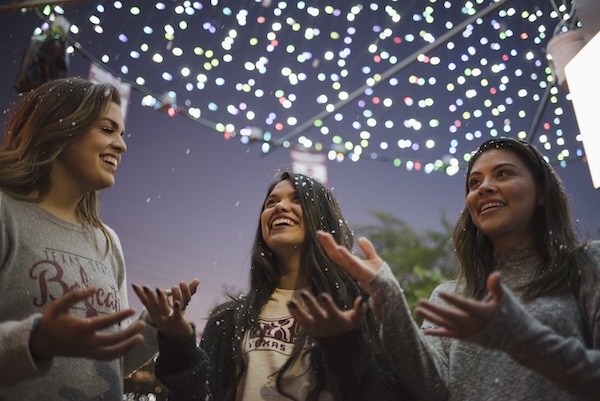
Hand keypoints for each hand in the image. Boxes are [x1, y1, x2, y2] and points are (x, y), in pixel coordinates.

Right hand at [30, 287, 144, 360]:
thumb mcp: (59, 305)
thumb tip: (94, 288)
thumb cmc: (51, 321)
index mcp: (80, 329)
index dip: (119, 316)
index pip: (104, 323)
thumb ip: (75, 295)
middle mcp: (86, 342)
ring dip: (127, 347)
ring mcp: (87, 351)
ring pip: (111, 354)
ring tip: (140, 338)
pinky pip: (106, 357)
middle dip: (129, 333)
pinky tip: (129, 344)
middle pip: (112, 340)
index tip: (132, 309)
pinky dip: (119, 353)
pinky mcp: (88, 355)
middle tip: (142, 324)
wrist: (42, 342)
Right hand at [132, 279, 198, 339]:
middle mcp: (158, 316)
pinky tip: (177, 302)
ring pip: (164, 309)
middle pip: (153, 305)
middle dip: (149, 295)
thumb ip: (153, 300)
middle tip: (145, 286)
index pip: (146, 302)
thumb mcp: (158, 311)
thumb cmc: (167, 321)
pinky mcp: (178, 321)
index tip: (134, 285)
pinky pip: (177, 314)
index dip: (140, 294)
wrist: (178, 337)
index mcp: (153, 313)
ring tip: (159, 290)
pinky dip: (177, 309)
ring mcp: (167, 319)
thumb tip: (144, 287)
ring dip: (161, 299)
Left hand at [288, 291, 365, 337]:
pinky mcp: (309, 329)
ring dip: (298, 310)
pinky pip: (300, 322)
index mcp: (336, 320)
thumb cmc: (349, 328)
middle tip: (303, 293)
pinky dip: (294, 314)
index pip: (331, 311)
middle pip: (316, 313)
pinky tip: (289, 304)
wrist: (340, 347)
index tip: (323, 296)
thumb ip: (360, 309)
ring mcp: (315, 328)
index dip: (327, 304)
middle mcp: (324, 324)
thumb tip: (361, 299)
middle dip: (310, 304)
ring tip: (291, 301)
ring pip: (305, 319)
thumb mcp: (357, 320)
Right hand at [317, 230, 381, 282]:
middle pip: (334, 253)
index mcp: (351, 261)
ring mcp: (353, 268)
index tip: (321, 234)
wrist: (386, 286)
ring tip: (325, 236)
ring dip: (331, 247)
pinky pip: (351, 262)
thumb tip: (360, 238)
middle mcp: (349, 265)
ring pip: (339, 257)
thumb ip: (367, 249)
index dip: (328, 244)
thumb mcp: (373, 258)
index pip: (336, 252)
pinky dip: (345, 256)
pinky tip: (339, 248)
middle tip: (318, 233)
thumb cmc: (378, 275)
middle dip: (326, 244)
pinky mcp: (360, 270)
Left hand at [416, 272, 502, 339]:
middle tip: (420, 301)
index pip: (465, 306)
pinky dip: (436, 333)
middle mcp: (473, 324)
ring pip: (446, 325)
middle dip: (434, 309)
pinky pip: (448, 335)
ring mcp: (467, 332)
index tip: (440, 293)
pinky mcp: (465, 337)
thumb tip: (496, 273)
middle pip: (450, 316)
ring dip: (431, 318)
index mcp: (482, 313)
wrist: (513, 338)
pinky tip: (424, 331)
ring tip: (417, 310)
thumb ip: (496, 287)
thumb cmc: (508, 313)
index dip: (453, 300)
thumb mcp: (504, 299)